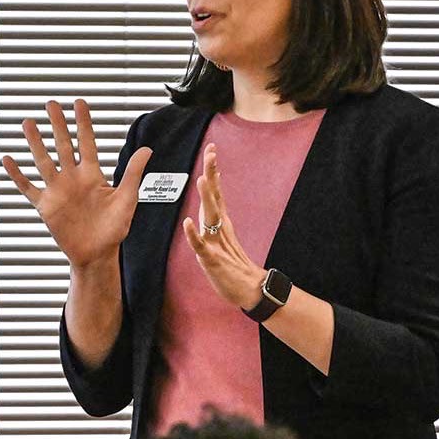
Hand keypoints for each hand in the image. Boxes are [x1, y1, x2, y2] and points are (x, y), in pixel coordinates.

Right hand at [2, 100, 152, 270]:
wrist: (97, 253)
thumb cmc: (114, 228)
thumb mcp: (127, 198)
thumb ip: (133, 173)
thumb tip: (147, 149)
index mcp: (92, 175)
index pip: (87, 143)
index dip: (83, 123)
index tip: (79, 103)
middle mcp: (73, 179)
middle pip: (63, 146)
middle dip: (57, 125)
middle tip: (51, 104)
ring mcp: (57, 191)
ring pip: (43, 161)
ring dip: (35, 143)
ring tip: (27, 123)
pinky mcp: (46, 206)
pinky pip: (28, 187)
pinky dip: (17, 175)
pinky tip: (8, 160)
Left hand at [181, 144, 265, 310]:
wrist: (250, 289)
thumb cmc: (233, 263)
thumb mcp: (222, 235)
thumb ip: (216, 216)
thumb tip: (212, 196)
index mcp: (221, 222)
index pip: (216, 191)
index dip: (213, 171)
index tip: (212, 149)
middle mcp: (220, 228)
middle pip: (215, 197)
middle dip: (211, 175)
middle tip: (211, 153)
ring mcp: (216, 243)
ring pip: (210, 217)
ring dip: (206, 198)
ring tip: (201, 180)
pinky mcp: (212, 259)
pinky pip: (201, 246)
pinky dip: (193, 234)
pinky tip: (188, 224)